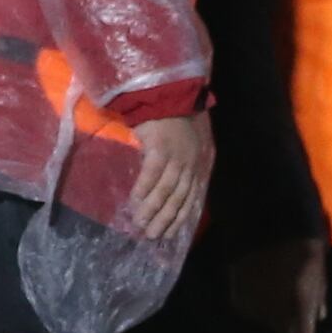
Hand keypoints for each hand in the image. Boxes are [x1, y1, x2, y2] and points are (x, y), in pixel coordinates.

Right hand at [125, 112, 212, 244]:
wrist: (167, 95)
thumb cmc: (173, 120)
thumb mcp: (184, 146)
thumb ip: (179, 166)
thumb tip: (166, 189)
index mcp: (196, 166)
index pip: (190, 198)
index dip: (179, 218)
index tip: (168, 236)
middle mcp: (189, 164)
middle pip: (178, 199)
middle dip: (165, 220)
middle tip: (151, 237)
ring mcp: (176, 157)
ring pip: (165, 191)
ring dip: (152, 210)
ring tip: (140, 225)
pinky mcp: (161, 149)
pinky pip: (152, 175)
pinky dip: (144, 190)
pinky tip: (135, 203)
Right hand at [228, 235, 326, 332]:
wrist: (263, 216)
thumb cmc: (301, 238)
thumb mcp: (318, 264)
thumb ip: (319, 294)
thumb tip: (320, 317)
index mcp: (300, 301)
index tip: (304, 329)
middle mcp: (276, 308)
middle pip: (283, 329)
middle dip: (288, 321)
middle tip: (290, 305)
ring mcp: (254, 302)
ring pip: (265, 320)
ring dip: (270, 312)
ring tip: (273, 295)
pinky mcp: (236, 294)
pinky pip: (248, 308)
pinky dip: (254, 303)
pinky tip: (257, 288)